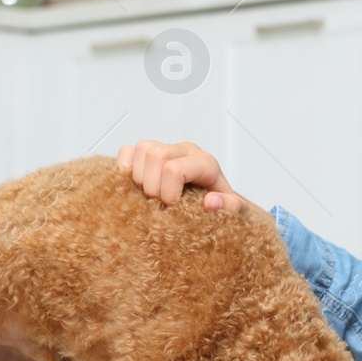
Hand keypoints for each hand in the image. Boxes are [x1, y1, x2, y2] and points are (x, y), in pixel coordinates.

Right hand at [115, 140, 257, 214]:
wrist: (215, 200)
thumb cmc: (222, 206)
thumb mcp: (236, 211)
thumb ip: (230, 207)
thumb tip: (211, 202)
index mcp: (206, 163)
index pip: (175, 169)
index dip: (168, 193)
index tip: (174, 208)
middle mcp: (186, 150)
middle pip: (156, 155)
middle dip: (152, 186)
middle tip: (160, 205)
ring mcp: (166, 149)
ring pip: (142, 149)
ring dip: (139, 179)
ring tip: (150, 197)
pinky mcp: (149, 153)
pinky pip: (128, 151)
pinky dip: (125, 169)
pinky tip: (137, 187)